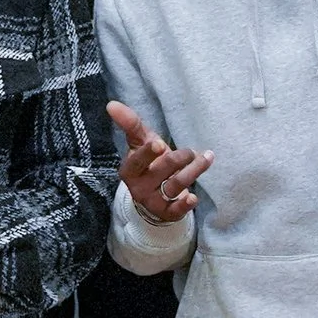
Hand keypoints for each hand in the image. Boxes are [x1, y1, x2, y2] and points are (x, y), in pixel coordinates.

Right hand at [108, 100, 212, 223]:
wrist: (154, 194)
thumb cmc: (148, 163)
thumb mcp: (140, 143)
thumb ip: (130, 124)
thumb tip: (111, 104)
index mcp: (130, 169)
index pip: (137, 161)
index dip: (148, 153)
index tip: (160, 144)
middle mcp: (139, 187)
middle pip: (163, 169)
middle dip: (181, 157)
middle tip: (190, 151)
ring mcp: (153, 201)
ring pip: (176, 185)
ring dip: (194, 171)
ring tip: (206, 157)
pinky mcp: (166, 213)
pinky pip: (176, 210)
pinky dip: (185, 204)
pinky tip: (193, 198)